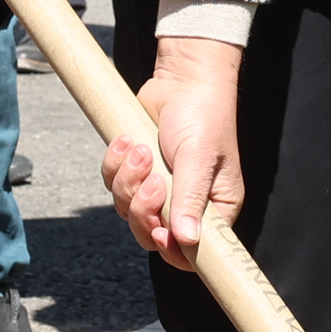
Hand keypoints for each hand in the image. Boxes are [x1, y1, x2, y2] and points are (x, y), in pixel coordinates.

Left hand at [106, 33, 245, 266]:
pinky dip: (115, 165)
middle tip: (152, 180)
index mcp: (216, 208)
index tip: (159, 234)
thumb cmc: (204, 115)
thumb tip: (186, 240)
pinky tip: (127, 140)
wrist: (182, 79)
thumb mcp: (199, 157)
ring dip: (128, 180)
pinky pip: (114, 185)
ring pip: (128, 210)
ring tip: (140, 148)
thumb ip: (190, 199)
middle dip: (143, 209)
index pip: (194, 252)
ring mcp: (160, 190)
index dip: (172, 251)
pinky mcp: (137, 173)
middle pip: (152, 235)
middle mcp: (187, 205)